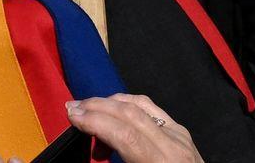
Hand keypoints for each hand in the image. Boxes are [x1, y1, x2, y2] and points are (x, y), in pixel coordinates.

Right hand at [59, 94, 205, 162]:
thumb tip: (94, 151)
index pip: (125, 134)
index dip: (95, 122)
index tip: (73, 117)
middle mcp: (173, 147)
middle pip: (130, 113)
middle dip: (96, 106)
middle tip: (72, 109)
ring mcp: (179, 136)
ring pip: (140, 104)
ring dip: (109, 102)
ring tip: (88, 110)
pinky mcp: (181, 132)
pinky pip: (151, 108)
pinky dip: (127, 104)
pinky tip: (113, 109)